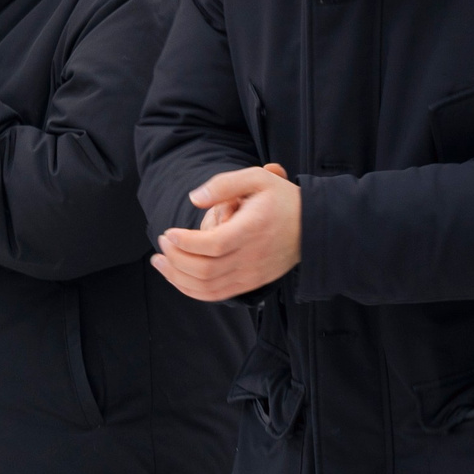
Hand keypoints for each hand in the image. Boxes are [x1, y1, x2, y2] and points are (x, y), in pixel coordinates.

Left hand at [154, 165, 299, 301]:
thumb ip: (224, 184)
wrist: (313, 227)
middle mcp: (251, 258)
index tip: (167, 232)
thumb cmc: (283, 200)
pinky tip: (178, 277)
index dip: (184, 243)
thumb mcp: (258, 178)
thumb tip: (194, 198)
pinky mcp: (250, 283)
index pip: (212, 245)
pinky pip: (217, 294)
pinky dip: (193, 290)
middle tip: (161, 243)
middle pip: (205, 270)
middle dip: (175, 260)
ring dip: (178, 278)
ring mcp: (251, 275)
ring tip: (160, 262)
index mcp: (251, 230)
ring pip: (208, 288)